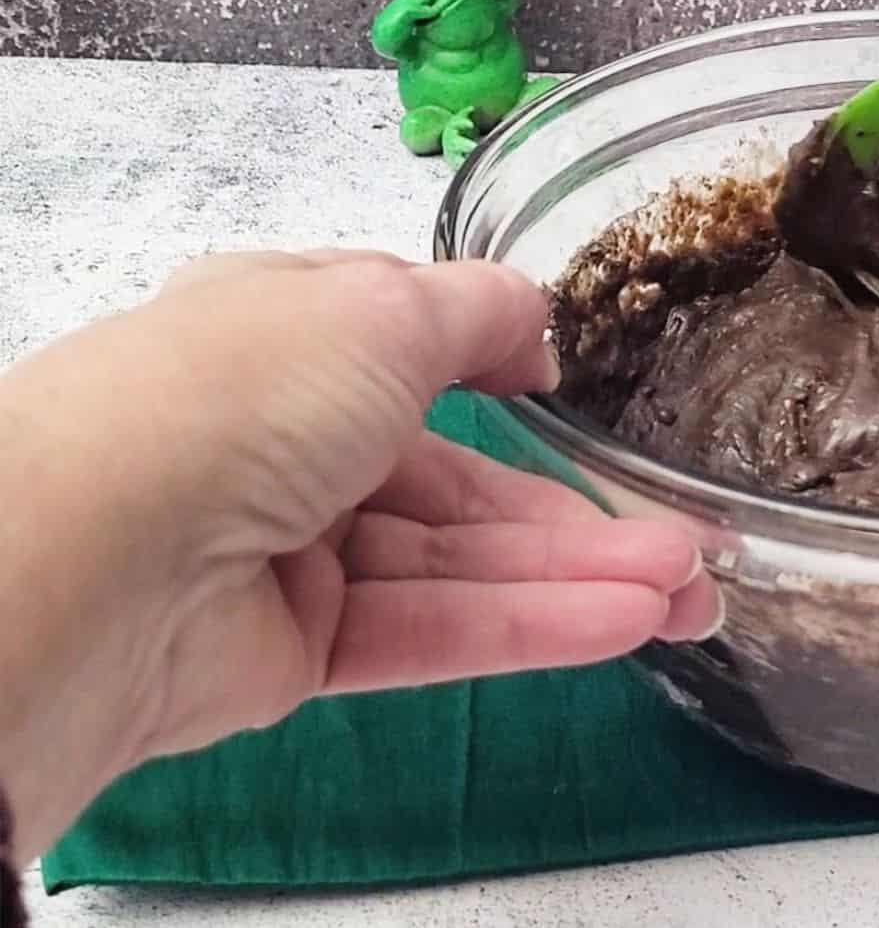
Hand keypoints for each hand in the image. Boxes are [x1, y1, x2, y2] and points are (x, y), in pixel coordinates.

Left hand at [0, 250, 719, 856]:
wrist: (103, 557)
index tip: (584, 396)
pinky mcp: (299, 651)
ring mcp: (293, 551)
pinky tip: (627, 621)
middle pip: (460, 481)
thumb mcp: (381, 310)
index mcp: (286, 335)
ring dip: (579, 573)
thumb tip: (533, 323)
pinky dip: (530, 624)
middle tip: (692, 539)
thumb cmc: (243, 392)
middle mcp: (289, 439)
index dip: (505, 372)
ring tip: (692, 590)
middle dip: (580, 511)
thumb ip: (477, 311)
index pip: (413, 353)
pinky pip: (432, 631)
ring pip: (460, 563)